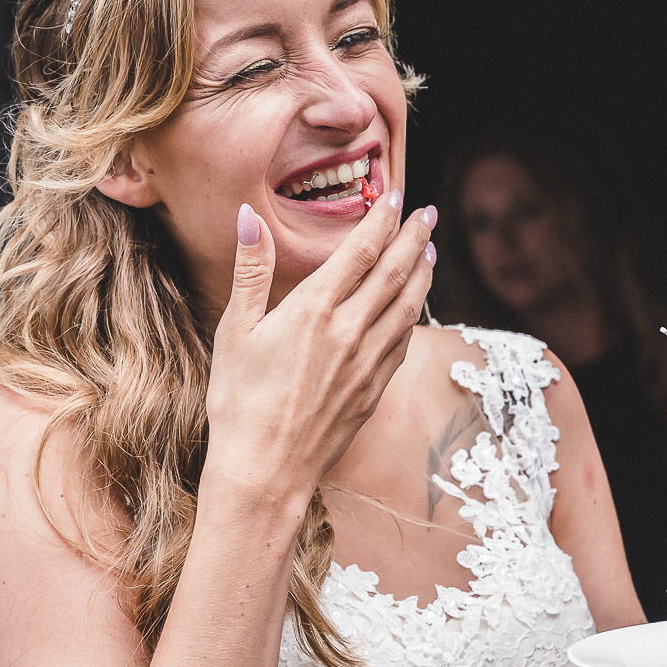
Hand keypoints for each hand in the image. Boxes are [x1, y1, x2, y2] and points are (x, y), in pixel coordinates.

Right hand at [202, 194, 435, 511]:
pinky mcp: (375, 389)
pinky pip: (402, 342)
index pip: (359, 252)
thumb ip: (250, 270)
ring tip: (432, 250)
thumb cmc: (239, 401)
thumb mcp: (234, 331)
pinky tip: (415, 305)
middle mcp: (349, 331)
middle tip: (428, 212)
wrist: (266, 469)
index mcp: (313, 311)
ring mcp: (367, 362)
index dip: (381, 220)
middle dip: (413, 238)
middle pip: (393, 272)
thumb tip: (247, 217)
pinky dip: (413, 315)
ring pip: (406, 306)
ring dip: (422, 274)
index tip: (396, 197)